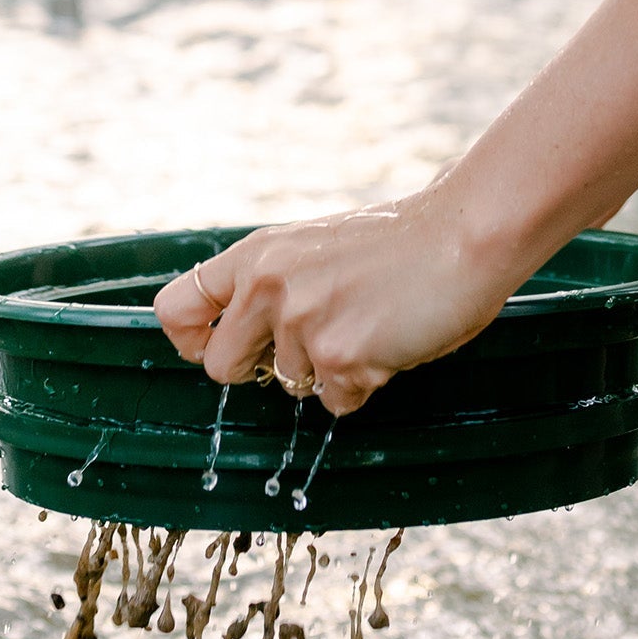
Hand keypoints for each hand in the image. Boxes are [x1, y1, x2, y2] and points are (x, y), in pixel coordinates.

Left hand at [152, 191, 517, 415]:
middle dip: (260, 372)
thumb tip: (245, 337)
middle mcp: (268, 286)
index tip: (214, 347)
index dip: (189, 341)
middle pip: (220, 368)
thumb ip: (274, 283)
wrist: (462, 236)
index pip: (175, 307)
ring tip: (370, 323)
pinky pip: (338, 403)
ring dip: (329, 371)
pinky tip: (390, 342)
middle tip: (308, 348)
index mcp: (257, 254)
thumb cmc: (398, 244)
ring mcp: (302, 323)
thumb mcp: (314, 247)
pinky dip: (365, 385)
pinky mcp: (341, 356)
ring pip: (292, 387)